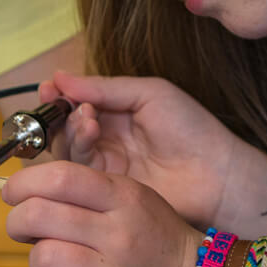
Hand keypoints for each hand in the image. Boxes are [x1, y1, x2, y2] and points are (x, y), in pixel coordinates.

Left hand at [3, 160, 201, 266]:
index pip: (59, 176)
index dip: (23, 182)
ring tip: (55, 262)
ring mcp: (116, 265)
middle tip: (24, 230)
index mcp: (120, 194)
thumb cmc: (156, 240)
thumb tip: (32, 189)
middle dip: (17, 222)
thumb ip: (87, 189)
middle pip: (39, 214)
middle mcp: (117, 227)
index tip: (13, 193)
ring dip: (39, 260)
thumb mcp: (132, 197)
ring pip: (44, 255)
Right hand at [40, 72, 266, 229]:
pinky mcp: (106, 190)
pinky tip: (91, 131)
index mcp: (116, 115)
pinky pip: (78, 173)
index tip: (49, 87)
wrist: (217, 174)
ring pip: (67, 150)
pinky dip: (77, 149)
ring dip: (70, 128)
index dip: (59, 96)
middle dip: (59, 113)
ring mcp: (105, 167)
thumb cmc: (192, 128)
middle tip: (62, 102)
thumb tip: (60, 76)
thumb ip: (105, 88)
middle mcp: (106, 141)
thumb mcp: (149, 94)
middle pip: (65, 129)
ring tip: (87, 117)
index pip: (76, 104)